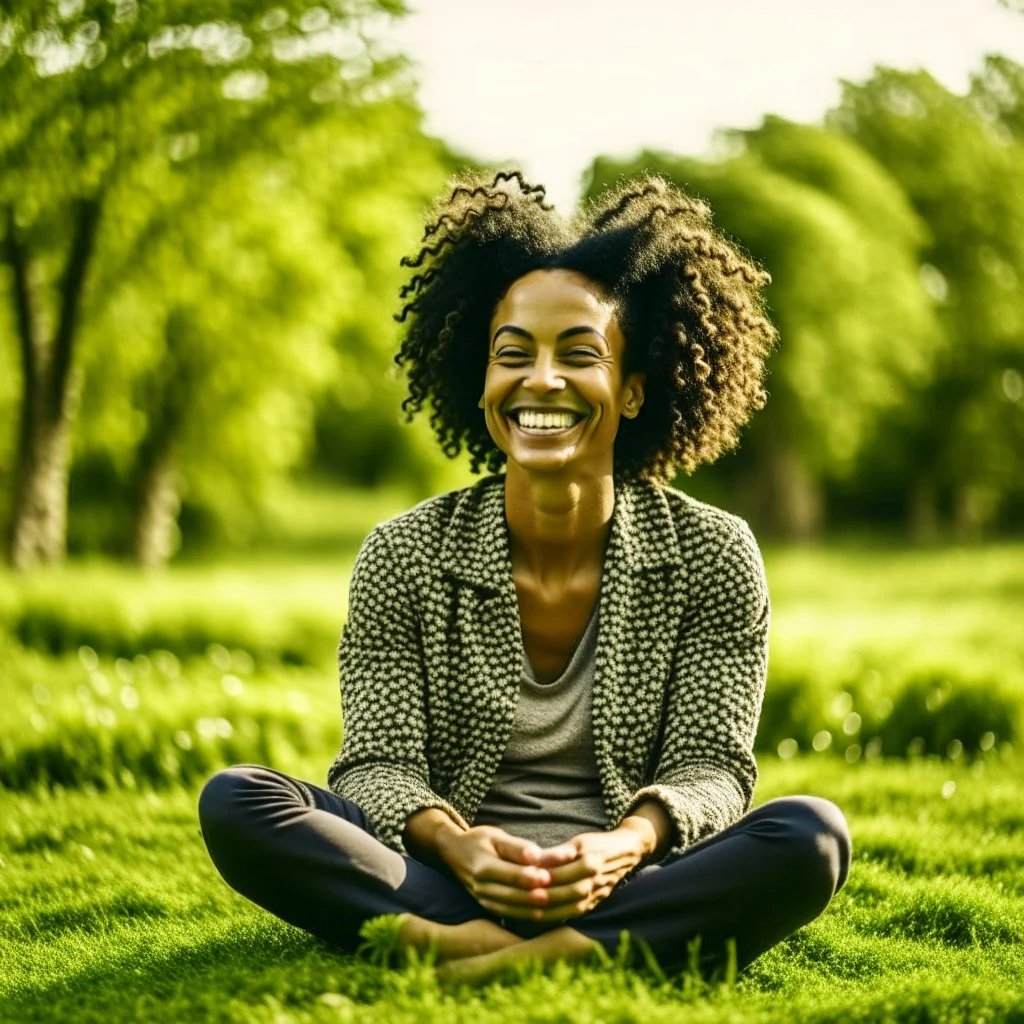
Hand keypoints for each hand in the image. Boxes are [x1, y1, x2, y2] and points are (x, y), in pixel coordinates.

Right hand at [436, 825, 578, 919]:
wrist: (454, 853)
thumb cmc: (480, 840)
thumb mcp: (496, 836)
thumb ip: (517, 847)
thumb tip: (536, 855)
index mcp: (483, 866)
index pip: (509, 874)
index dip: (528, 877)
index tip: (547, 876)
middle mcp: (481, 887)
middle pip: (511, 895)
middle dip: (533, 896)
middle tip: (555, 894)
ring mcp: (483, 900)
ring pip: (510, 909)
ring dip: (531, 909)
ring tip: (552, 905)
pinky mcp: (488, 907)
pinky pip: (507, 915)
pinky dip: (524, 916)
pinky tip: (542, 914)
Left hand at [519, 825, 651, 922]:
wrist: (626, 852)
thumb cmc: (597, 844)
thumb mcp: (579, 842)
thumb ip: (559, 852)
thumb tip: (537, 859)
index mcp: (590, 862)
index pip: (564, 872)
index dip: (545, 877)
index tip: (525, 878)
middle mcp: (595, 881)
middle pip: (568, 892)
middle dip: (547, 896)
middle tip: (524, 897)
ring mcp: (597, 894)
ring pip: (573, 906)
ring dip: (551, 910)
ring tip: (529, 910)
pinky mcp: (595, 903)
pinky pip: (576, 913)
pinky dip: (560, 916)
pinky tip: (543, 917)